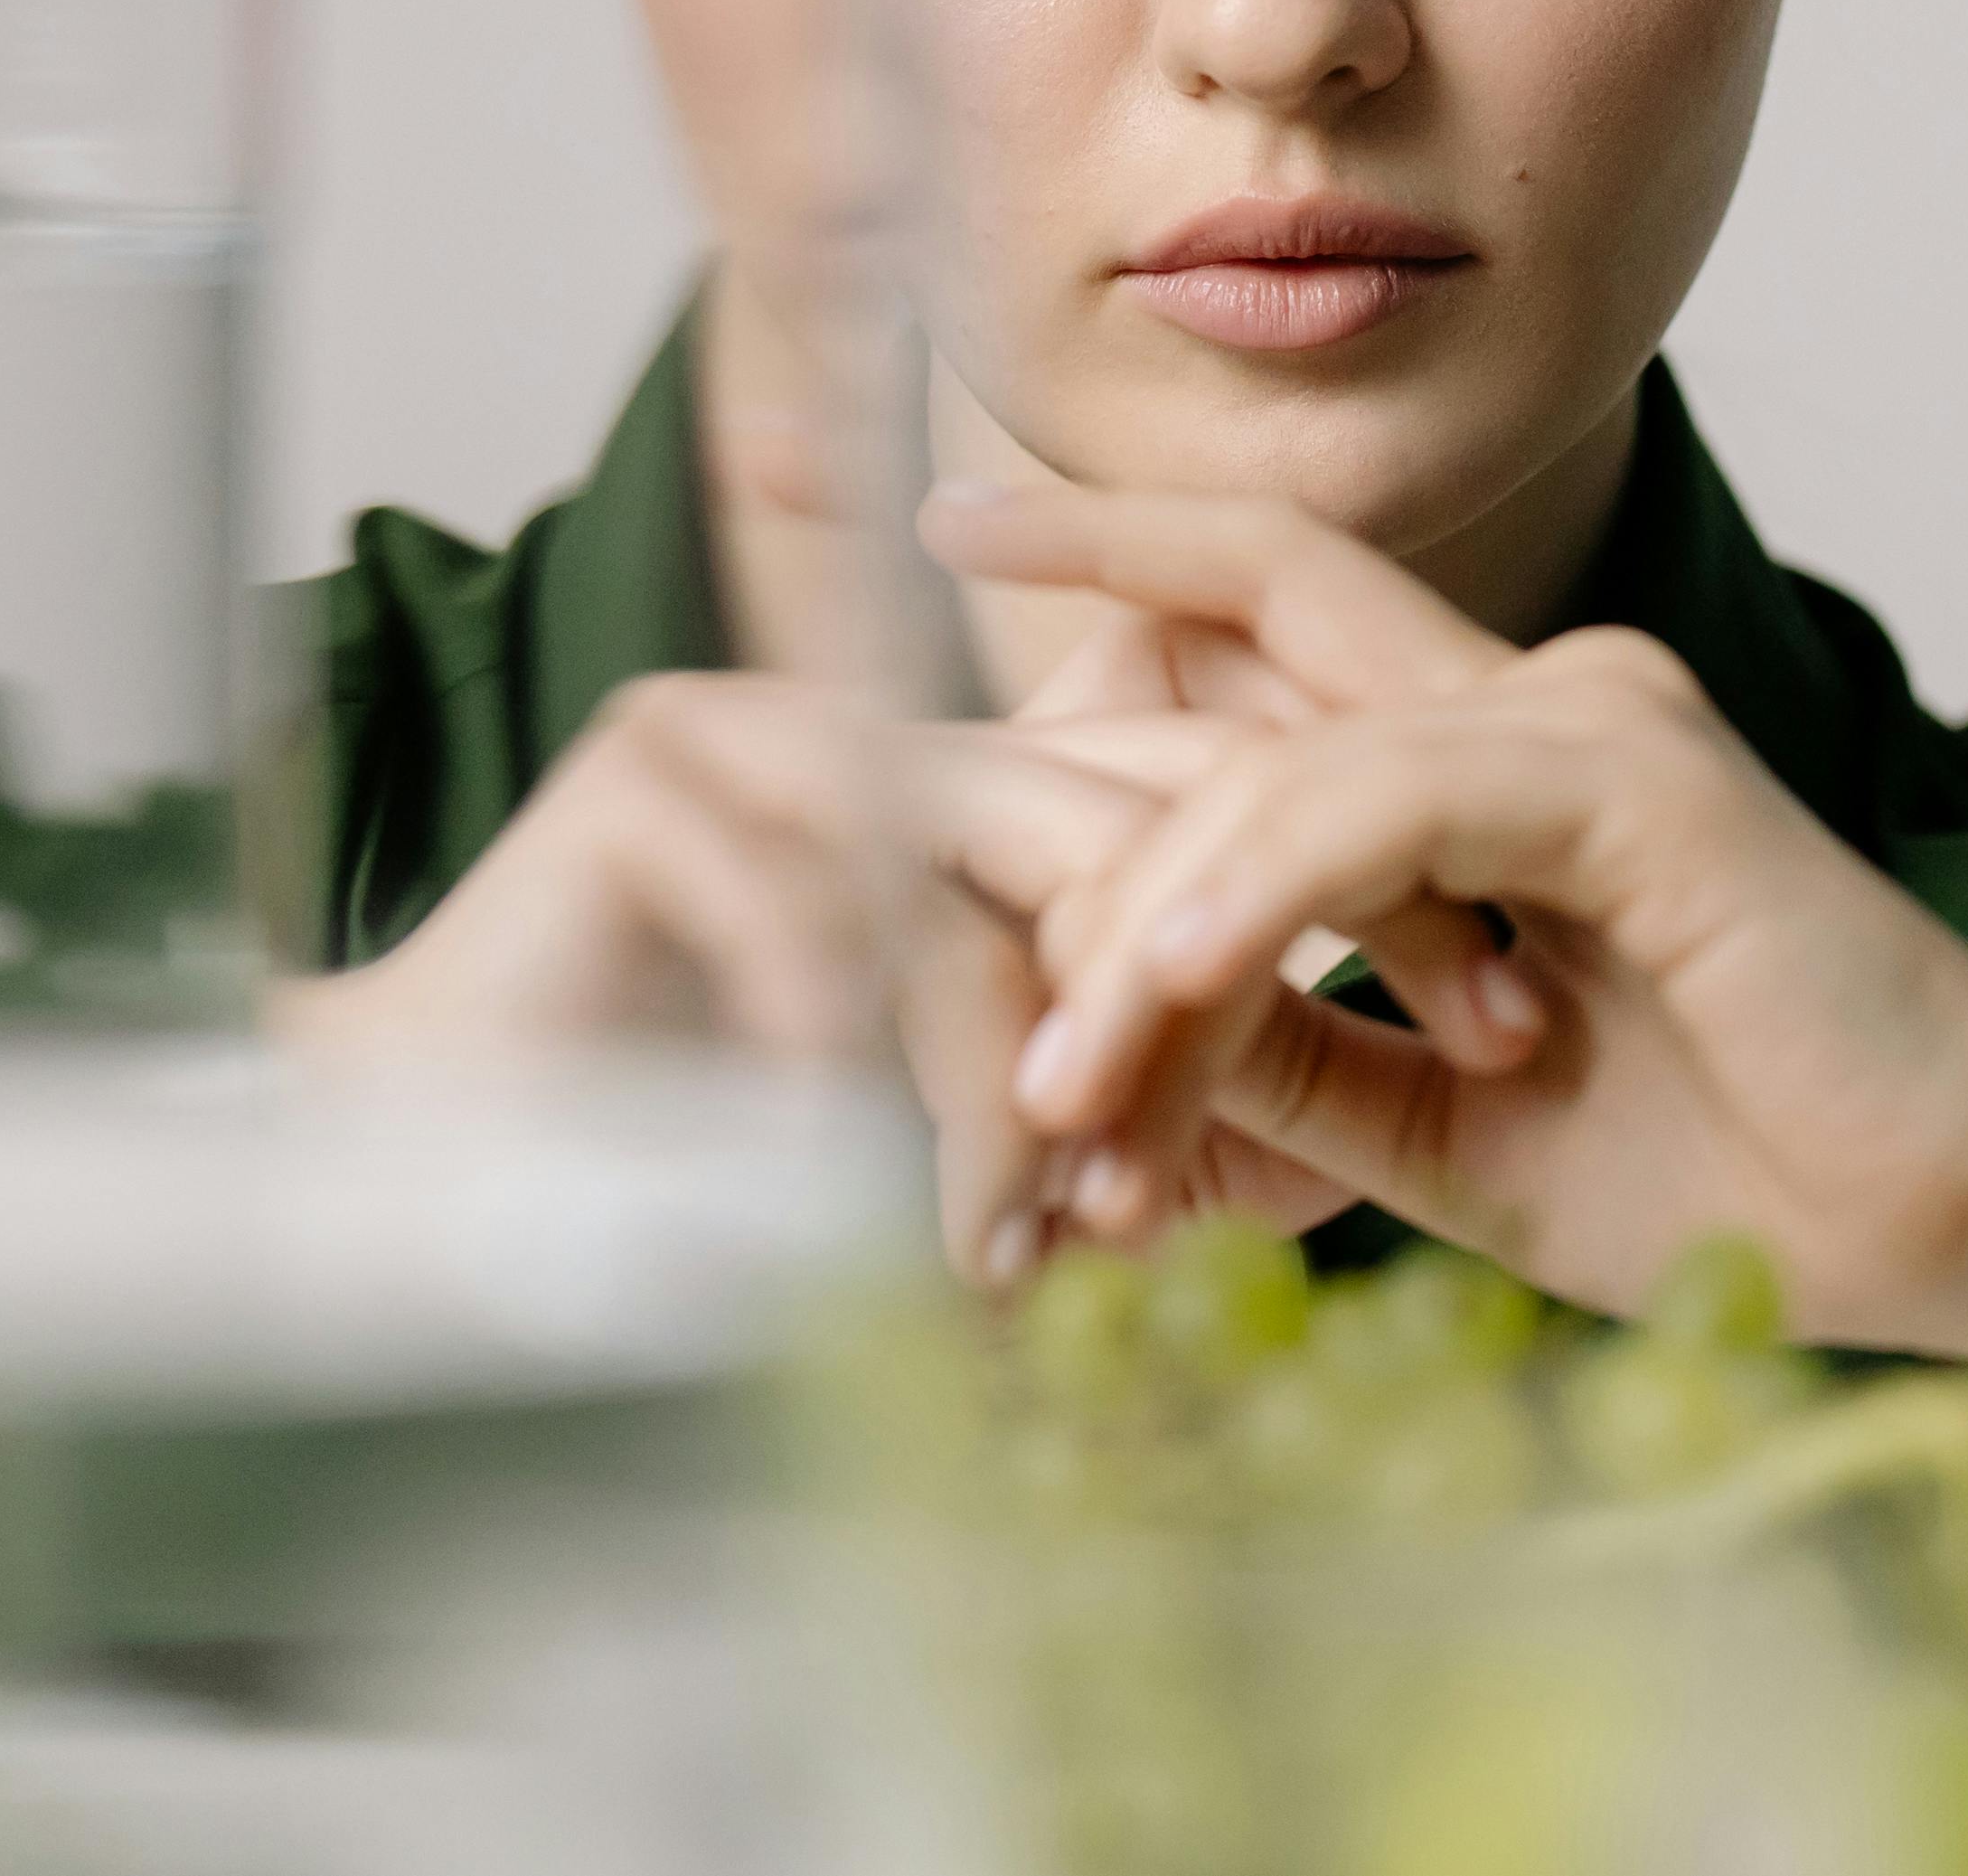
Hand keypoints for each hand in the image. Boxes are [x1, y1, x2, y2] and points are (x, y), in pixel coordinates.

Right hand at [270, 670, 1352, 1283]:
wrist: (460, 1210)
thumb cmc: (748, 1186)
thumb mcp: (1038, 1127)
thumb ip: (1197, 1069)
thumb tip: (1423, 1090)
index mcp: (1023, 783)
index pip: (1254, 781)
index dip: (1395, 888)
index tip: (1508, 1032)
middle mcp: (931, 725)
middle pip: (1171, 801)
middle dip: (1266, 978)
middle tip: (1367, 1130)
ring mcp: (808, 722)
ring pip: (1030, 866)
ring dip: (1080, 1071)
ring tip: (1102, 1245)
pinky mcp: (677, 766)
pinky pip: (858, 904)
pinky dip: (916, 1078)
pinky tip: (953, 1233)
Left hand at [921, 483, 1967, 1354]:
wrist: (1964, 1223)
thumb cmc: (1744, 1175)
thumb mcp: (1445, 1130)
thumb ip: (1297, 1055)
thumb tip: (1113, 1024)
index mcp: (1499, 763)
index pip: (1264, 641)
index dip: (1114, 592)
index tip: (957, 585)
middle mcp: (1538, 700)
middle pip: (1251, 625)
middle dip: (1083, 712)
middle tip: (982, 887)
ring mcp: (1588, 719)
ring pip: (1283, 762)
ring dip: (1148, 930)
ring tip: (1064, 1099)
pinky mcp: (1633, 775)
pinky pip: (1388, 802)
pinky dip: (1266, 892)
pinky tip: (1179, 988)